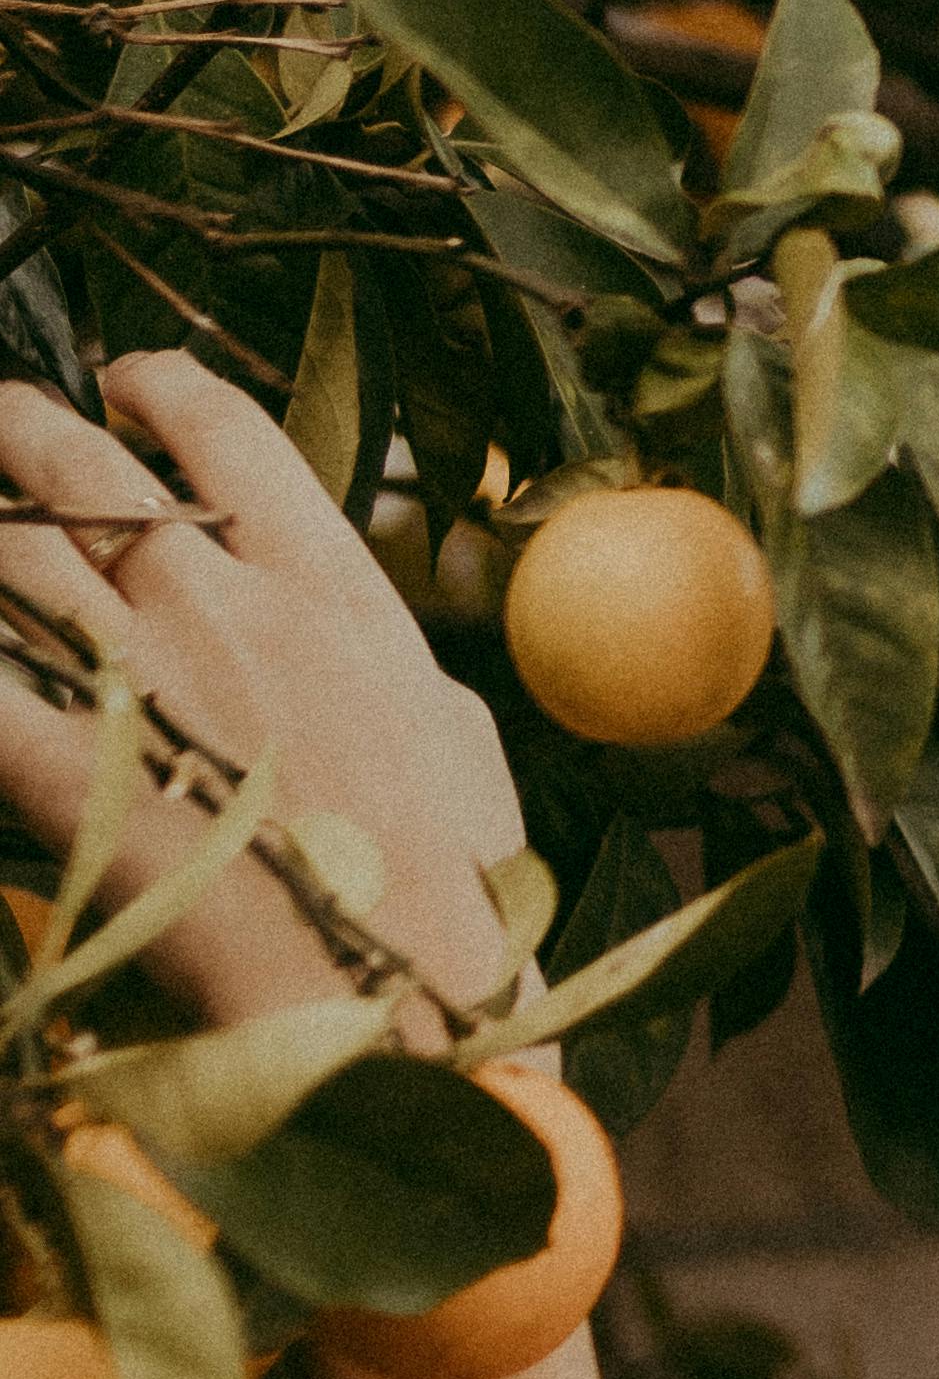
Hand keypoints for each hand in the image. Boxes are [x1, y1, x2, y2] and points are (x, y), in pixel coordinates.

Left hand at [0, 357, 526, 1029]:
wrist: (398, 995)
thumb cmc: (451, 882)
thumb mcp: (454, 734)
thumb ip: (390, 661)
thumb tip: (364, 634)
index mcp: (332, 586)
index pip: (228, 436)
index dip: (162, 390)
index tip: (129, 382)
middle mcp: (226, 606)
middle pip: (90, 471)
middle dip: (29, 429)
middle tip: (9, 421)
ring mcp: (142, 683)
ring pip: (15, 551)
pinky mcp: (71, 774)